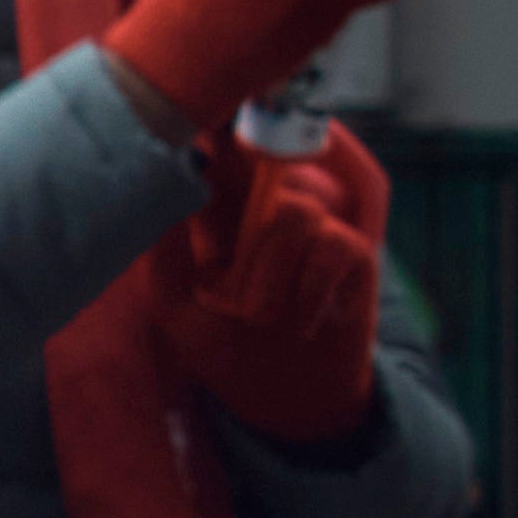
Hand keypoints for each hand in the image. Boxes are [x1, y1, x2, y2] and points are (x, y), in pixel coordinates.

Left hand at [159, 153, 380, 444]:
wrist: (279, 396)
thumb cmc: (219, 344)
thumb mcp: (173, 299)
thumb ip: (164, 245)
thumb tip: (176, 175)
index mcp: (217, 210)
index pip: (218, 150)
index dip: (217, 128)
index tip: (211, 121)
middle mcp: (267, 206)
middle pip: (260, 168)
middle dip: (238, 226)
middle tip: (230, 295)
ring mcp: (315, 224)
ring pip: (295, 213)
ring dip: (268, 278)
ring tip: (261, 315)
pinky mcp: (354, 251)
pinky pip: (331, 245)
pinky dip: (306, 294)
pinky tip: (299, 322)